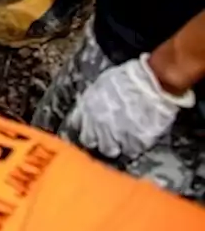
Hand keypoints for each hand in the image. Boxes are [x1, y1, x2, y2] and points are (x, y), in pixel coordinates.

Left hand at [61, 54, 196, 159]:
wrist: (153, 83)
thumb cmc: (129, 78)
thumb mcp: (103, 83)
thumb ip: (94, 98)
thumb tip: (93, 106)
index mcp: (87, 107)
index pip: (76, 124)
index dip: (85, 126)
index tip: (91, 126)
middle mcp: (97, 124)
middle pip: (89, 141)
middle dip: (97, 139)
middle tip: (108, 137)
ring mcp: (115, 135)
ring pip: (109, 150)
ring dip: (116, 146)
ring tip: (125, 141)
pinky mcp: (134, 142)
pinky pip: (131, 152)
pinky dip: (136, 147)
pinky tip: (140, 139)